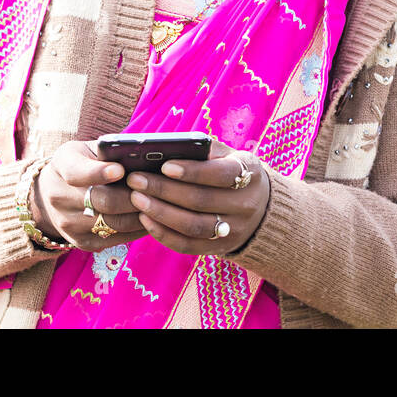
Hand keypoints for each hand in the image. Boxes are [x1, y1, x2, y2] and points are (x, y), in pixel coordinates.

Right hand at [31, 140, 149, 251]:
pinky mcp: (82, 242)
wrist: (53, 193)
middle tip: (158, 189)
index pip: (77, 172)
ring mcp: (69, 224)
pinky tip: (152, 217)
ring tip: (161, 203)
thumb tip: (143, 156)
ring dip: (141, 214)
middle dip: (134, 196)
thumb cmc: (82, 162)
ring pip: (115, 223)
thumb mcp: (87, 149)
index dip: (99, 172)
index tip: (120, 170)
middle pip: (104, 202)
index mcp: (62, 165)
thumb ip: (109, 152)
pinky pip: (117, 238)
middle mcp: (60, 197)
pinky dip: (138, 228)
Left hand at [125, 139, 271, 255]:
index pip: (221, 174)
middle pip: (201, 201)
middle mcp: (246, 205)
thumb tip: (165, 148)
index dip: (192, 171)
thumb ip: (203, 151)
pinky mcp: (220, 248)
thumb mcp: (228, 155)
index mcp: (249, 174)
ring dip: (160, 213)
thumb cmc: (231, 172)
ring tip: (136, 199)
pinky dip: (163, 233)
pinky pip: (188, 245)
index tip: (165, 166)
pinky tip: (145, 219)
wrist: (260, 207)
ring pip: (193, 226)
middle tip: (136, 180)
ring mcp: (234, 230)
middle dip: (164, 190)